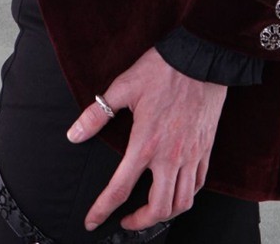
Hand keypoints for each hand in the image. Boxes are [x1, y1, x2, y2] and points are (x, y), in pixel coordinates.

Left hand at [65, 46, 227, 231]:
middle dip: (139, 223)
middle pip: (158, 209)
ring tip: (151, 211)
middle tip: (126, 220)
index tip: (92, 221)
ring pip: (182, 203)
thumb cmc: (163, 70)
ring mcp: (191, 154)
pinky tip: (176, 189)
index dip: (102, 210)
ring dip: (164, 214)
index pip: (120, 189)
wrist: (200, 58)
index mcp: (145, 143)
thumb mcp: (123, 87)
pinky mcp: (205, 148)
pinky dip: (187, 195)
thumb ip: (97, 114)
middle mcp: (170, 156)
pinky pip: (199, 184)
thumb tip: (74, 134)